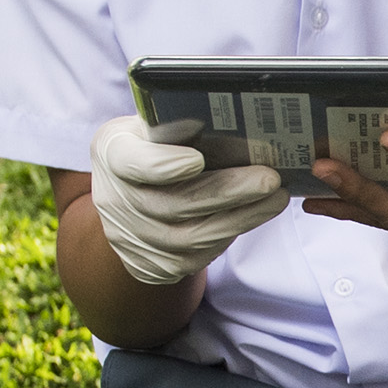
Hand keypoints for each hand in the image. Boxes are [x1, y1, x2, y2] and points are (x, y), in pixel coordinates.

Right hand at [93, 114, 286, 287]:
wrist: (124, 194)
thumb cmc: (149, 146)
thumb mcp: (151, 123)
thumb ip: (177, 123)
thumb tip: (234, 121)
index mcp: (112, 153)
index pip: (133, 162)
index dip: (163, 165)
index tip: (196, 159)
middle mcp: (114, 200)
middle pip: (173, 205)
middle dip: (228, 193)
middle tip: (269, 180)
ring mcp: (130, 239)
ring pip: (190, 238)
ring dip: (241, 218)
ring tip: (275, 199)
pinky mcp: (150, 266)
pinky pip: (194, 258)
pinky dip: (228, 237)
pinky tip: (252, 217)